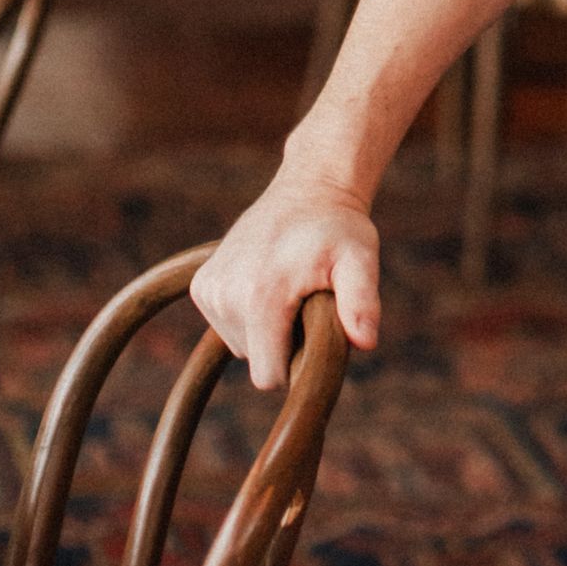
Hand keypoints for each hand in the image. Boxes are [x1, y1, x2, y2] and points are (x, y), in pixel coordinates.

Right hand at [191, 164, 381, 388]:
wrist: (308, 189)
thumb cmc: (339, 229)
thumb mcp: (360, 259)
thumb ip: (361, 302)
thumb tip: (365, 343)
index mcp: (261, 295)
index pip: (268, 376)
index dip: (297, 364)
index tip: (314, 331)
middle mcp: (225, 294)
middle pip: (257, 361)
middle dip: (284, 343)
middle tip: (305, 301)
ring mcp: (209, 289)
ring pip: (242, 345)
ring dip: (268, 328)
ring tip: (289, 288)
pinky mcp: (201, 285)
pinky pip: (228, 324)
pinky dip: (249, 313)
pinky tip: (268, 281)